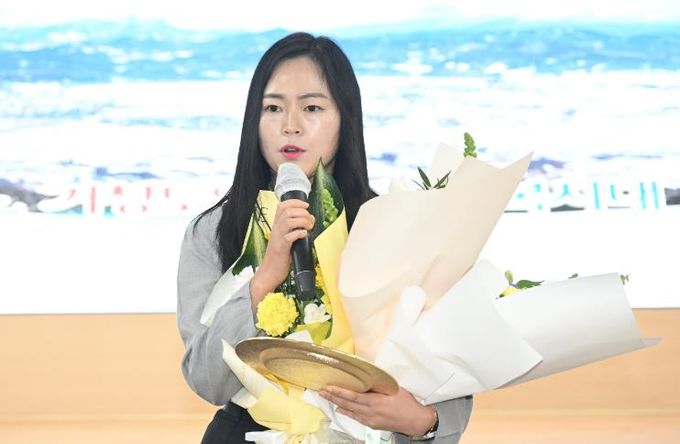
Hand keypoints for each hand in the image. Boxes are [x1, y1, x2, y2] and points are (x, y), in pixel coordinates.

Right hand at [250, 199, 314, 309]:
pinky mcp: (281, 248)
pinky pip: (289, 236)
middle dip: (302, 212)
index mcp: (276, 226)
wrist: (268, 273)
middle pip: (287, 211)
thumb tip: (308, 223)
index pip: (282, 206)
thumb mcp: (284, 240)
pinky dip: (299, 233)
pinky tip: (304, 235)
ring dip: (302, 221)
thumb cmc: (279, 258)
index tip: (306, 205)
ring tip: (308, 227)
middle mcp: (276, 230)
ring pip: (288, 221)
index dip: (295, 202)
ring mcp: (278, 238)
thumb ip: (292, 230)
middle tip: (310, 220)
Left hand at [319, 386, 435, 436]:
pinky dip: (347, 412)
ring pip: (350, 411)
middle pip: (348, 404)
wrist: (415, 421)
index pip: (353, 396)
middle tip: (322, 391)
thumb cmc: (407, 402)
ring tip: (327, 397)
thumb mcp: (393, 389)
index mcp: (376, 401)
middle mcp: (371, 412)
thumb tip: (366, 377)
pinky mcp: (372, 425)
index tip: (329, 387)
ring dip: (337, 404)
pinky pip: (356, 418)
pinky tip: (340, 409)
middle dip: (333, 397)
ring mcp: (371, 420)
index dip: (340, 392)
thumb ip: (379, 385)